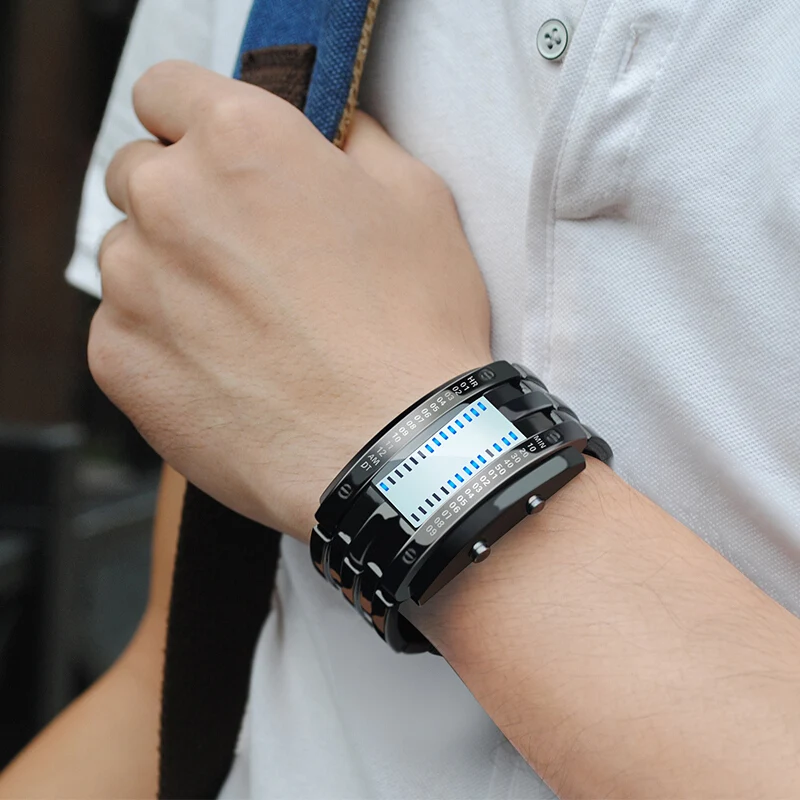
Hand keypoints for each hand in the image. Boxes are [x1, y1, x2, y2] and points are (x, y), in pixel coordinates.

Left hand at [91, 61, 491, 541]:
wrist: (393, 447)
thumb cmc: (413, 325)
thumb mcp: (417, 198)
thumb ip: (355, 140)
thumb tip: (330, 128)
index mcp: (242, 140)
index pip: (167, 90)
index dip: (195, 120)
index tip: (216, 155)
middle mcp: (171, 200)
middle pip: (140, 173)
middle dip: (184, 198)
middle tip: (245, 253)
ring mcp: (135, 283)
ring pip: (128, 255)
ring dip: (170, 273)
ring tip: (242, 325)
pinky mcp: (120, 358)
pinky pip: (123, 327)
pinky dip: (161, 339)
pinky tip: (225, 368)